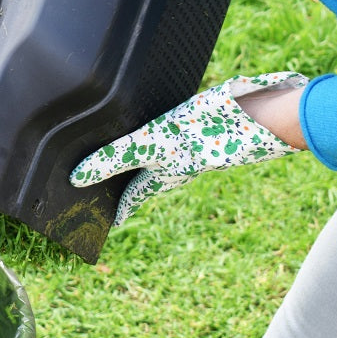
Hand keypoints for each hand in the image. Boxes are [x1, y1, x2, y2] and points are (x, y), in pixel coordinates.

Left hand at [70, 72, 308, 224]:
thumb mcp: (150, 145)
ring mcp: (195, 146)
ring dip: (149, 159)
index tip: (112, 221)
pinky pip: (180, 135)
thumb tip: (77, 178)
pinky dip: (168, 135)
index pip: (135, 195)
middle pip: (149, 178)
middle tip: (115, 187)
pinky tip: (170, 123)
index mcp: (166, 173)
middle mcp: (180, 163)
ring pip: (165, 158)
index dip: (121, 207)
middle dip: (131, 183)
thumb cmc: (205, 135)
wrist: (260, 116)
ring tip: (137, 157)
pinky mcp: (208, 126)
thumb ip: (113, 159)